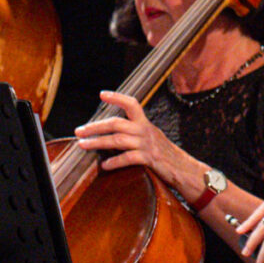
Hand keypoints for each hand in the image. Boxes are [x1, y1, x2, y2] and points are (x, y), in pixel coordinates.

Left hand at [74, 92, 196, 195]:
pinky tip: (104, 166)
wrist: (184, 168)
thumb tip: (111, 132)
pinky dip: (115, 162)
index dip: (117, 98)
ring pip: (118, 140)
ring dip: (98, 142)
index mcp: (145, 123)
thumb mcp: (150, 137)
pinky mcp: (149, 159)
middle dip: (95, 127)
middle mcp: (145, 130)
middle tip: (79, 131)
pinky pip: (129, 158)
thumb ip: (135, 132)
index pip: (132, 104)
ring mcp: (147, 144)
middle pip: (116, 124)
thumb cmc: (163, 153)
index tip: (101, 94)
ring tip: (83, 145)